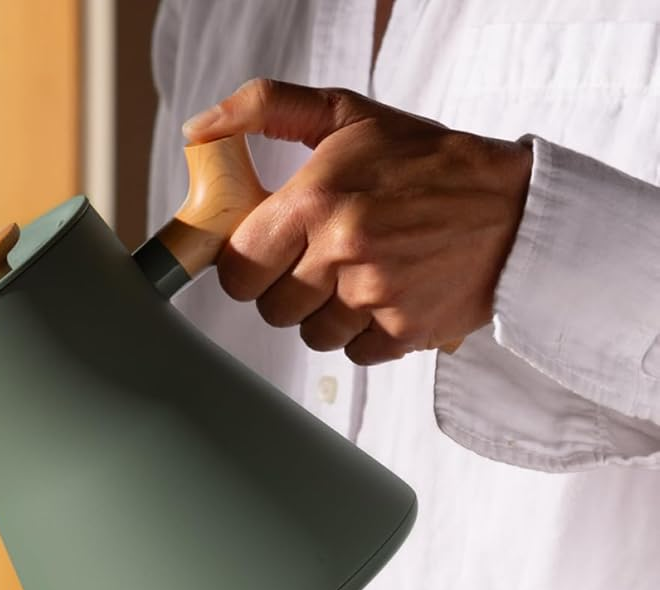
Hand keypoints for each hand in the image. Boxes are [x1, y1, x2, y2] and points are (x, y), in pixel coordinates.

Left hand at [182, 78, 532, 363]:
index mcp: (317, 199)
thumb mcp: (350, 115)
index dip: (248, 263)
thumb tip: (200, 129)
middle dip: (288, 288)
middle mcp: (341, 250)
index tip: (269, 251)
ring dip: (328, 313)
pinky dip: (366, 333)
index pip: (237, 266)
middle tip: (324, 258)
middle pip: (270, 308)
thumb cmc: (427, 161)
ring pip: (310, 334)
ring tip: (363, 273)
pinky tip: (390, 296)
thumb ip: (269, 109)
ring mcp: (373, 296)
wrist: (516, 206)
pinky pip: (353, 352)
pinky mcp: (402, 331)